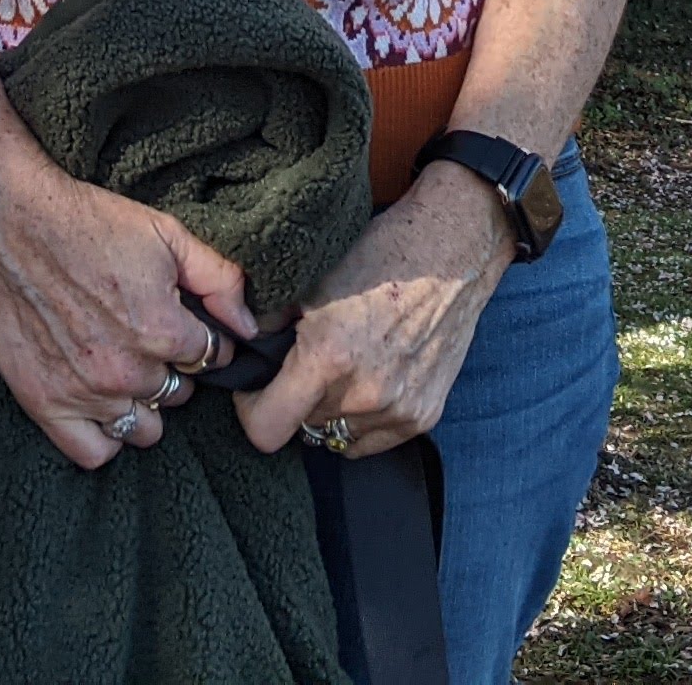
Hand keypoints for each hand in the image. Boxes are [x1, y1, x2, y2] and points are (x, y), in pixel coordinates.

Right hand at [0, 142, 249, 467]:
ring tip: (125, 368)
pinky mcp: (45, 404)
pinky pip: (93, 453)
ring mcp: (85, 392)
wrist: (11, 222)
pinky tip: (102, 403)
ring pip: (144, 429)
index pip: (211, 358)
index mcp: (162, 329)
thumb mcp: (165, 233)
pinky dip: (103, 434)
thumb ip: (219, 278)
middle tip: (148, 339)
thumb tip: (251, 324)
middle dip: (172, 369)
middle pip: (178, 394)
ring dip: (142, 403)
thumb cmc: (88, 221)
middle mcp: (126, 370)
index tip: (186, 326)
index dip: (203, 340)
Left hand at [235, 165, 510, 459]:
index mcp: (328, 358)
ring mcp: (398, 410)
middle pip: (302, 428)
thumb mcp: (310, 277)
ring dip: (330, 412)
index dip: (251, 410)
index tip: (256, 390)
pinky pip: (372, 440)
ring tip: (340, 370)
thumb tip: (241, 347)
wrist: (451, 252)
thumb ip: (268, 320)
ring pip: (337, 436)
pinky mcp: (424, 416)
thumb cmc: (379, 255)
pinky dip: (363, 419)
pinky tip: (368, 378)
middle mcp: (364, 394)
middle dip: (295, 401)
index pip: (266, 429)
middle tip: (304, 365)